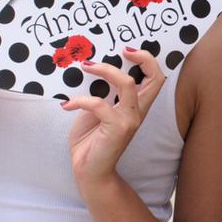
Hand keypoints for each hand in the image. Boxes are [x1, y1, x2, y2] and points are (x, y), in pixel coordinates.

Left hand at [62, 49, 164, 189]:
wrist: (89, 171)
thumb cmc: (91, 141)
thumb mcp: (95, 111)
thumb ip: (102, 93)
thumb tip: (91, 68)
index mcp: (135, 106)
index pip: (155, 80)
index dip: (147, 61)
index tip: (128, 51)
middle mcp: (138, 112)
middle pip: (155, 79)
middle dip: (143, 58)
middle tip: (121, 50)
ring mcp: (130, 120)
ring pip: (126, 84)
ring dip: (104, 71)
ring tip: (85, 67)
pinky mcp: (118, 129)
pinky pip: (99, 104)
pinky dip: (80, 100)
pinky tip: (66, 105)